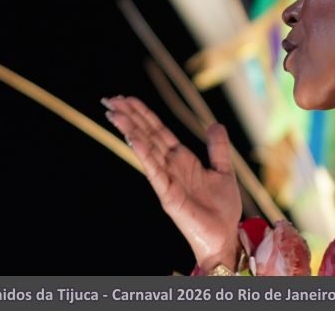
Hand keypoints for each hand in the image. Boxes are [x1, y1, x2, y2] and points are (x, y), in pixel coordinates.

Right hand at [103, 96, 241, 270]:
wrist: (224, 235)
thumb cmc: (222, 208)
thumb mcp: (224, 170)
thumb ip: (217, 148)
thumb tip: (214, 124)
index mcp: (182, 159)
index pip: (158, 131)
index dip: (144, 115)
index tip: (127, 99)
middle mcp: (171, 166)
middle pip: (147, 136)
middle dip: (130, 118)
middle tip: (110, 99)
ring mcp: (167, 180)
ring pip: (146, 150)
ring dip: (130, 131)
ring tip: (114, 114)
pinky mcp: (168, 195)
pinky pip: (154, 171)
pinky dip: (144, 154)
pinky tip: (133, 139)